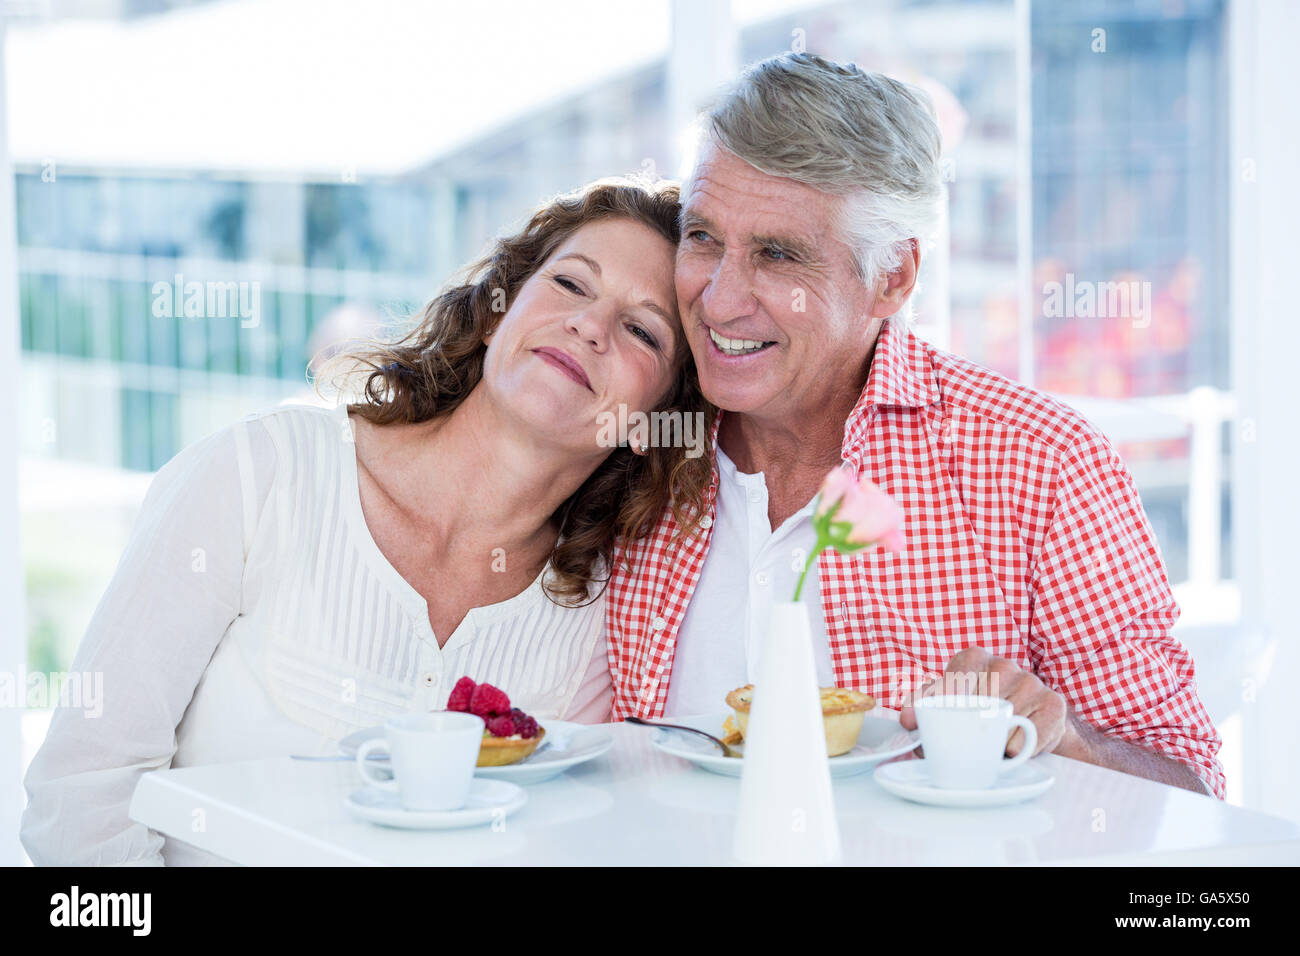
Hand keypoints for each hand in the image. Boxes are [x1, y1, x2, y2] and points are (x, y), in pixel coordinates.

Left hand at [898, 647, 1080, 757]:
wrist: (1036, 723)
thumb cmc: (983, 712)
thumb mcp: (949, 704)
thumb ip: (924, 707)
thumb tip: (907, 720)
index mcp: (973, 658)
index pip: (951, 682)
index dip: (936, 705)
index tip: (919, 726)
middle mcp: (1003, 665)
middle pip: (976, 708)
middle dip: (968, 732)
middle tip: (970, 740)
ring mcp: (1031, 682)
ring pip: (1002, 725)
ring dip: (995, 744)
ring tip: (997, 740)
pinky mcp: (1054, 703)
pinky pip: (1029, 735)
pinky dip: (1019, 748)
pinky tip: (1016, 744)